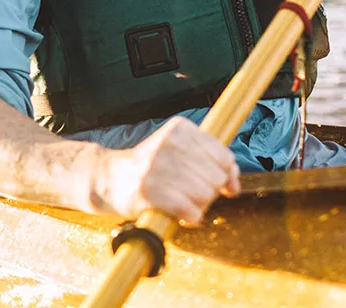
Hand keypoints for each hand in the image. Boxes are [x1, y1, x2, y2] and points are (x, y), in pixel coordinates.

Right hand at [93, 116, 240, 223]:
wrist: (111, 177)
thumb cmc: (153, 166)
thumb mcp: (181, 151)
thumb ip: (213, 161)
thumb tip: (234, 185)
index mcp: (180, 128)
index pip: (224, 156)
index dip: (226, 175)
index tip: (218, 183)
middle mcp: (170, 143)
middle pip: (216, 178)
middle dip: (208, 191)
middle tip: (189, 190)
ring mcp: (158, 166)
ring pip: (205, 196)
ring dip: (197, 205)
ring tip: (181, 199)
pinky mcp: (150, 191)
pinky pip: (191, 211)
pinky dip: (190, 217)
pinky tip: (179, 212)